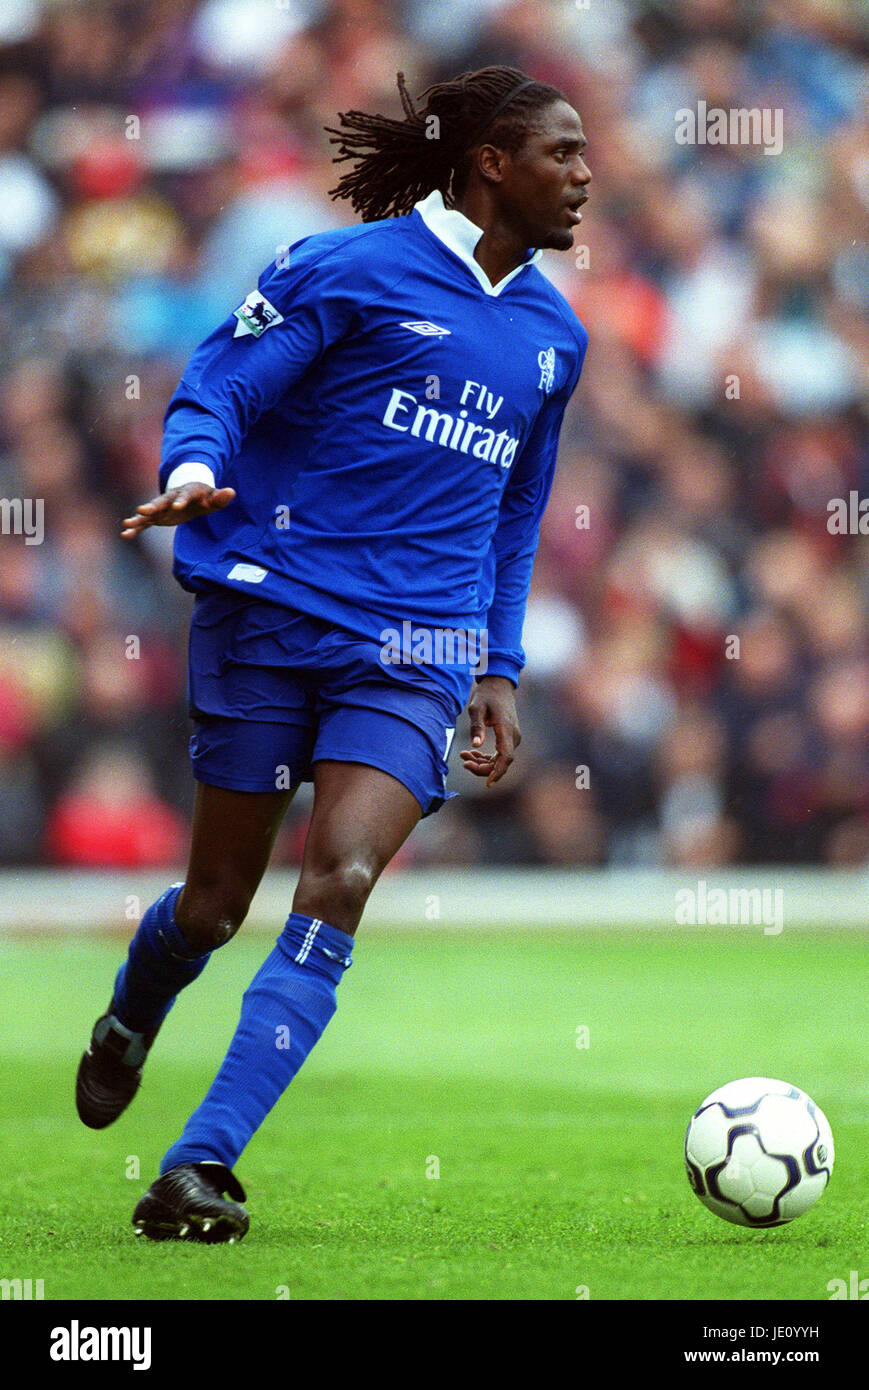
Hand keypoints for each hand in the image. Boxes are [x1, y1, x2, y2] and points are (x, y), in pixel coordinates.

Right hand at [121, 481, 235, 538]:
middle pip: (161, 501)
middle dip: (152, 506)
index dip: (182, 500)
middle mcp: (171, 498)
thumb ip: (220, 497)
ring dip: (138, 518)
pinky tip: (125, 535)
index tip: (178, 506)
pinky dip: (136, 528)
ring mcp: (162, 507)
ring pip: (149, 512)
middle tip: (142, 509)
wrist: (190, 492)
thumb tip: (231, 492)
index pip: (185, 496)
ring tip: (126, 525)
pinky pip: (145, 522)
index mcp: (186, 492)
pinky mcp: (157, 516)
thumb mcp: (213, 497)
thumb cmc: (204, 496)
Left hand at [459, 675, 520, 785]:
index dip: (498, 772)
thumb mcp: (476, 708)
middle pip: (502, 762)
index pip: (506, 757)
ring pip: (499, 760)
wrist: (498, 685)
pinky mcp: (508, 737)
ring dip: (482, 762)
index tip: (488, 783)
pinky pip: (499, 754)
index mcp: (506, 728)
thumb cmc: (487, 694)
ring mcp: (512, 737)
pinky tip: (471, 753)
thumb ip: (476, 726)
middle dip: (483, 767)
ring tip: (464, 756)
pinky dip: (486, 757)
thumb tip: (475, 745)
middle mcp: (513, 735)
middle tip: (464, 762)